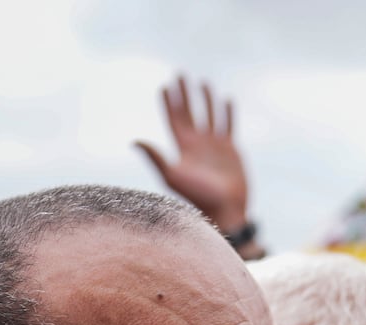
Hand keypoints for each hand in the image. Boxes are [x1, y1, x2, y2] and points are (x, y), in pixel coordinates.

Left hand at [134, 76, 251, 234]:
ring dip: (205, 99)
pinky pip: (228, 125)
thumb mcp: (172, 175)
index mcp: (183, 148)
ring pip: (209, 116)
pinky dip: (227, 113)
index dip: (169, 103)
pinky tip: (226, 100)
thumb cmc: (197, 196)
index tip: (165, 86)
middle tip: (180, 74)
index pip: (174, 119)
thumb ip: (155, 157)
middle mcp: (197, 144)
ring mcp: (215, 146)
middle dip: (184, 94)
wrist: (224, 209)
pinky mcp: (231, 150)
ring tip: (203, 82)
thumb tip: (134, 141)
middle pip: (189, 113)